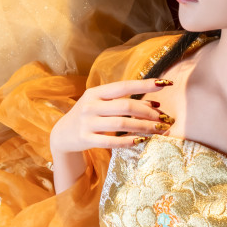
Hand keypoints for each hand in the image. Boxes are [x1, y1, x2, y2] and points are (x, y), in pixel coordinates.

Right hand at [49, 78, 172, 156]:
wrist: (62, 135)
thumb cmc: (89, 116)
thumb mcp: (101, 104)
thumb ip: (123, 102)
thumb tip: (156, 104)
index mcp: (95, 92)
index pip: (124, 86)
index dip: (144, 85)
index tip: (164, 84)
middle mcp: (90, 105)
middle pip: (126, 106)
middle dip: (148, 112)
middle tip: (165, 118)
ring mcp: (87, 123)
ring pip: (121, 124)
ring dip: (144, 127)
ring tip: (159, 130)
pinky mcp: (85, 139)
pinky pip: (111, 141)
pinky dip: (128, 141)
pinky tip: (141, 141)